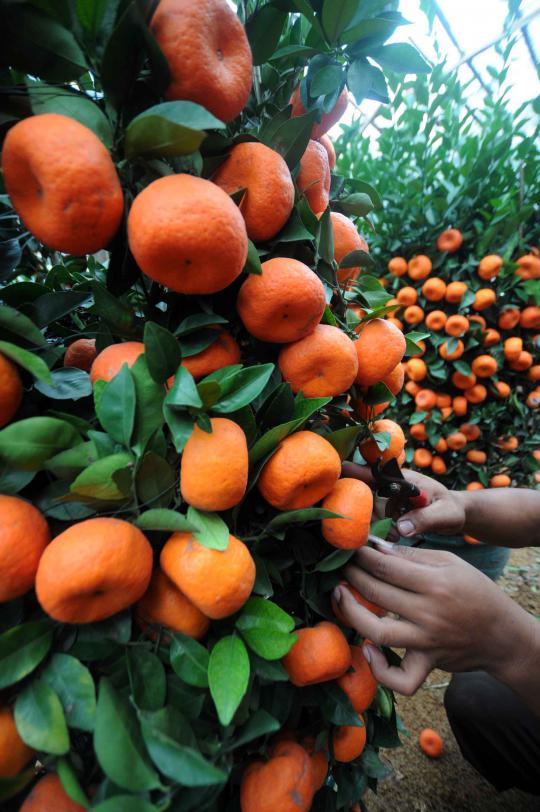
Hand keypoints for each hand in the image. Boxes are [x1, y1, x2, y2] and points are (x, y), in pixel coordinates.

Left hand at [333, 540, 537, 696]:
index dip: (361, 555)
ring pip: (377, 632)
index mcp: (435, 582)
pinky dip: (380, 669)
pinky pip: (401, 679)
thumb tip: (376, 548)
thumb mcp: (450, 563)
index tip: (351, 548)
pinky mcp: (427, 663)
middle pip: (376, 592)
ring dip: (350, 613)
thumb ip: (412, 557)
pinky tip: (366, 647)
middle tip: (341, 566)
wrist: (501, 635)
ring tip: (339, 596)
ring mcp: (426, 641)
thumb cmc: (475, 592)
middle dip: (352, 575)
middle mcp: (429, 613)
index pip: (386, 566)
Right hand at [342, 463, 465, 537]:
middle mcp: (389, 484)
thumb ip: (425, 519)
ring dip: (375, 525)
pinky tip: (395, 536)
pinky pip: (372, 519)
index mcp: (402, 478)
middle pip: (362, 493)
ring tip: (396, 535)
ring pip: (365, 509)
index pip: (372, 471)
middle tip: (385, 529)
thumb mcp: (446, 514)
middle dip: (364, 512)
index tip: (334, 476)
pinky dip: (379, 530)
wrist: (455, 513)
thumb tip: (401, 528)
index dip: (351, 471)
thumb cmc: (452, 508)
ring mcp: (385, 496)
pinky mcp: (385, 509)